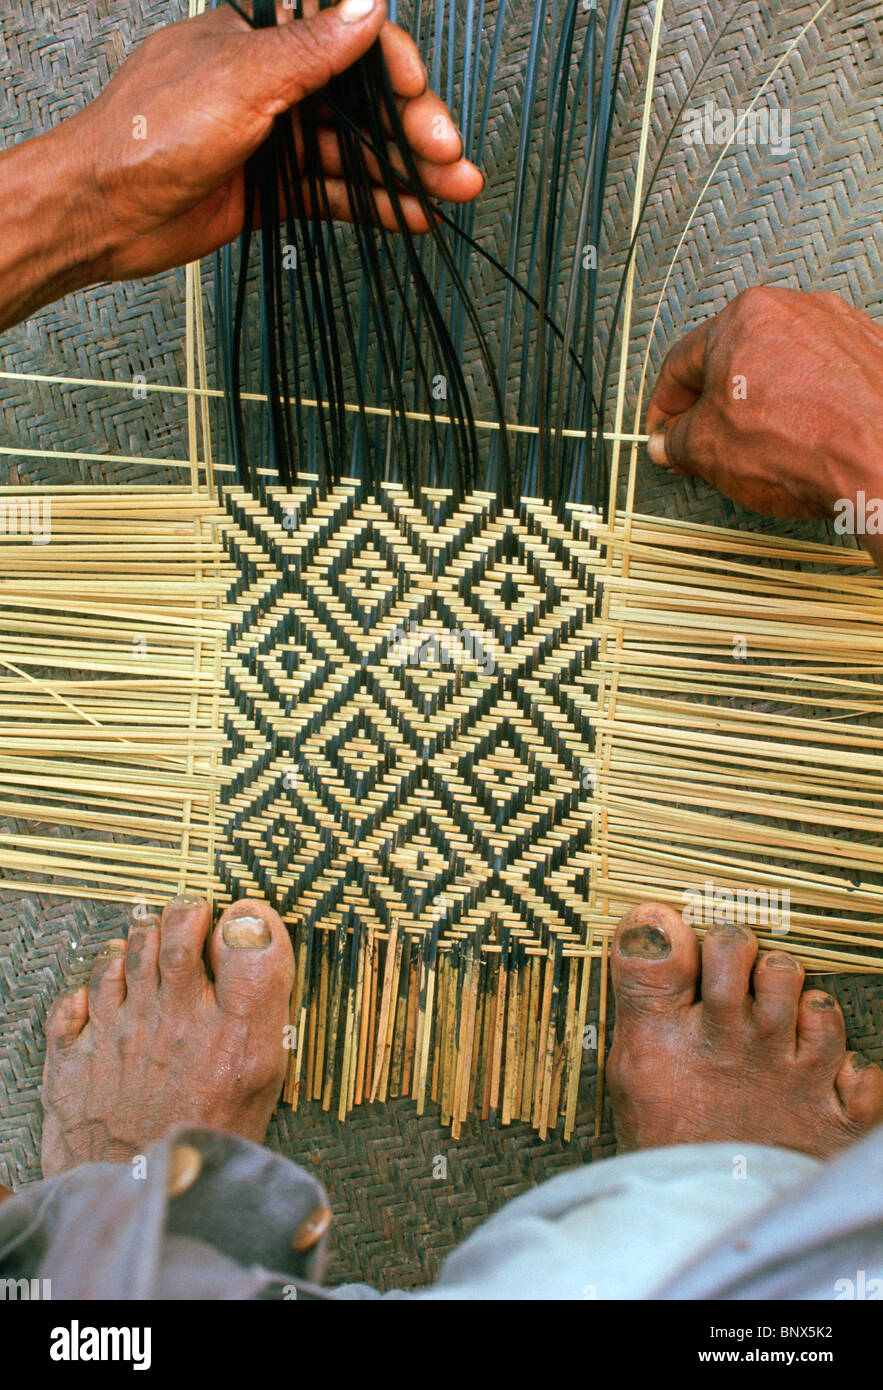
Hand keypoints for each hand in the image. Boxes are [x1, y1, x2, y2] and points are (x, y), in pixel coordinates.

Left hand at [64, 0, 482, 282]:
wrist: (103, 211)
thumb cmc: (149, 135)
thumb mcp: (240, 81)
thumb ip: (309, 50)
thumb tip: (366, 5)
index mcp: (262, 39)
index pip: (348, 45)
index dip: (394, 74)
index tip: (423, 105)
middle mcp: (272, 85)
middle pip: (362, 102)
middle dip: (412, 130)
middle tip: (451, 159)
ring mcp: (274, 138)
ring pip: (354, 152)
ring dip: (405, 173)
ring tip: (451, 193)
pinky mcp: (272, 188)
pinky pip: (334, 193)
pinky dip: (373, 204)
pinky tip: (410, 214)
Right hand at [645, 287, 882, 529]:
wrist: (880, 459)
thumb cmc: (799, 444)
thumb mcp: (707, 449)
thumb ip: (677, 440)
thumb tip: (669, 442)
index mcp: (744, 317)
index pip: (683, 362)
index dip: (664, 407)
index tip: (663, 435)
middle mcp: (794, 310)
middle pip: (734, 359)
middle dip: (713, 405)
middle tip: (701, 445)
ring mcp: (840, 328)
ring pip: (781, 367)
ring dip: (759, 404)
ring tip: (754, 447)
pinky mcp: (873, 354)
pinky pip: (822, 379)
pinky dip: (804, 405)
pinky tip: (800, 438)